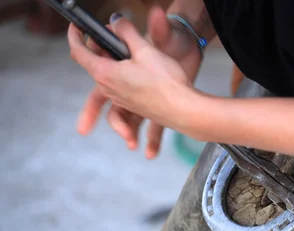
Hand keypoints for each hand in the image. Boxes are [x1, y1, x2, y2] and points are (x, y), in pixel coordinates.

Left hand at [71, 7, 202, 157]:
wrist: (183, 110)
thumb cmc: (166, 83)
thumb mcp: (145, 49)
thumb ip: (127, 32)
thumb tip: (117, 22)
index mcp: (105, 73)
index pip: (79, 51)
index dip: (75, 36)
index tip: (77, 27)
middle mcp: (108, 89)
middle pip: (94, 63)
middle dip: (99, 47)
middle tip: (115, 35)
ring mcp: (120, 100)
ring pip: (107, 76)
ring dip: (113, 62)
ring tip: (131, 52)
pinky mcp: (133, 106)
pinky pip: (120, 87)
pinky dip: (123, 76)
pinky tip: (140, 71)